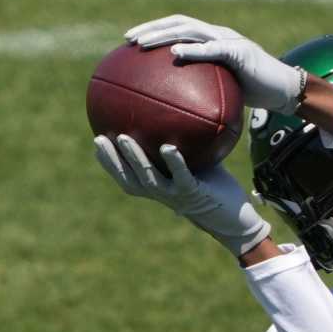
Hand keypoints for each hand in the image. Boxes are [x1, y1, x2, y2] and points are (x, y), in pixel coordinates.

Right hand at [93, 135, 270, 257]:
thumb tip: (184, 111)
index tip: (96, 141)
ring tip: (125, 138)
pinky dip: (175, 163)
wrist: (236, 219)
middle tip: (98, 138)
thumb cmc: (216, 190)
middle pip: (130, 179)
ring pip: (150, 178)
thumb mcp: (199, 164)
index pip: (127, 177)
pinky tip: (169, 147)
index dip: (110, 163)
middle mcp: (164, 194)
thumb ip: (189, 144)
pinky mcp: (195, 194)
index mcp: (159, 188)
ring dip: (136, 158)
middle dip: (112, 160)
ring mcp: (178, 195)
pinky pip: (182, 177)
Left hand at [125, 14, 303, 114]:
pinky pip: (212, 48)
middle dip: (152, 29)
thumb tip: (180, 110)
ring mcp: (229, 40)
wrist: (286, 92)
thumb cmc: (256, 94)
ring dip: (164, 35)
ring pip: (190, 30)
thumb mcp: (224, 93)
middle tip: (129, 40)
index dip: (155, 32)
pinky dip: (193, 49)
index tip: (131, 43)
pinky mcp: (240, 50)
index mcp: (212, 41)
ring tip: (143, 45)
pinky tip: (175, 53)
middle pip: (179, 23)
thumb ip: (203, 92)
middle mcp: (218, 34)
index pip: (178, 29)